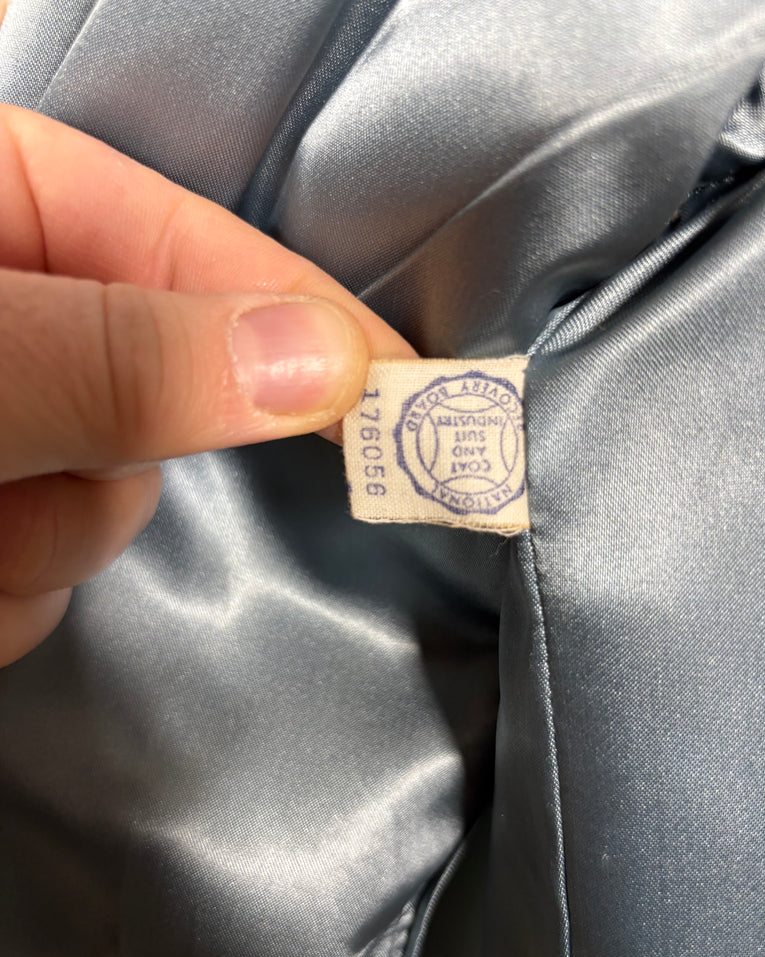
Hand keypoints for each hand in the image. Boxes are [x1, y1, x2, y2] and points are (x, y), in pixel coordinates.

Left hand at [0, 104, 414, 666]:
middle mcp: (10, 314)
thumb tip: (319, 361)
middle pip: (157, 399)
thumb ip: (127, 358)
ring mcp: (0, 424)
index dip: (305, 314)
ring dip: (41, 547)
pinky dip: (4, 594)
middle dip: (109, 468)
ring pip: (104, 509)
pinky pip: (45, 577)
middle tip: (17, 477)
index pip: (193, 244)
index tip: (414, 385)